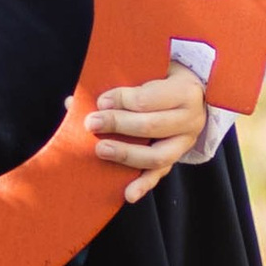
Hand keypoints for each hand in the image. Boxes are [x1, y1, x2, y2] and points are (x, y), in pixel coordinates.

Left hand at [92, 62, 207, 200]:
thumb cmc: (162, 79)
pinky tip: (128, 194)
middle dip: (117, 124)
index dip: (121, 100)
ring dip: (126, 154)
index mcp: (185, 92)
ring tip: (100, 150)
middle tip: (91, 123)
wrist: (193, 93)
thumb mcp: (150, 71)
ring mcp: (184, 143)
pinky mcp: (176, 158)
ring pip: (157, 156)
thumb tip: (72, 102)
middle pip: (150, 126)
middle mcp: (190, 120)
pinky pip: (159, 175)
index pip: (148, 99)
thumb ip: (118, 82)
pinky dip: (143, 185)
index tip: (100, 101)